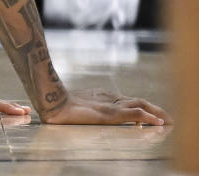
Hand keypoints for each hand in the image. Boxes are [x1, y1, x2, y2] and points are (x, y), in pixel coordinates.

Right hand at [41, 89, 170, 124]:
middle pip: (137, 101)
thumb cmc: (58, 106)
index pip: (127, 100)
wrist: (53, 103)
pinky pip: (134, 113)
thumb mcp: (73, 107)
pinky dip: (147, 117)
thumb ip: (82, 108)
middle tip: (167, 118)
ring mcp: (110, 104)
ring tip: (167, 121)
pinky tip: (157, 123)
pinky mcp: (111, 113)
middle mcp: (108, 98)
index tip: (152, 115)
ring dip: (156, 113)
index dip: (141, 107)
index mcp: (101, 97)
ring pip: (140, 105)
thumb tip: (77, 115)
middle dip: (154, 109)